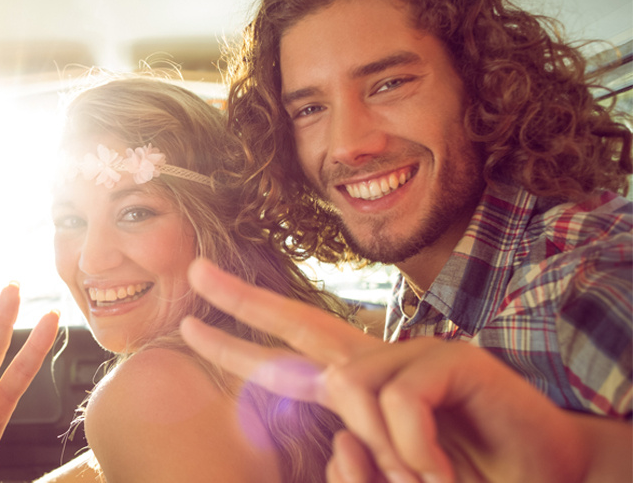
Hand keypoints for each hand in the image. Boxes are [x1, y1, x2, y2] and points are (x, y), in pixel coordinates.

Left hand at [178, 258, 593, 482]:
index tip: (190, 323)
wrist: (541, 473)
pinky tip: (438, 464)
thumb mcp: (390, 465)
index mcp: (359, 388)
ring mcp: (415, 352)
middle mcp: (378, 361)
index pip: (284, 361)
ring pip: (349, 387)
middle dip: (243, 298)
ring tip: (427, 474)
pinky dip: (413, 446)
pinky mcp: (453, 358)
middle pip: (299, 322)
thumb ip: (357, 448)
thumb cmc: (464, 471)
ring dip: (382, 447)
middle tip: (194, 269)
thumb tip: (341, 422)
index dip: (236, 344)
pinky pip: (399, 401)